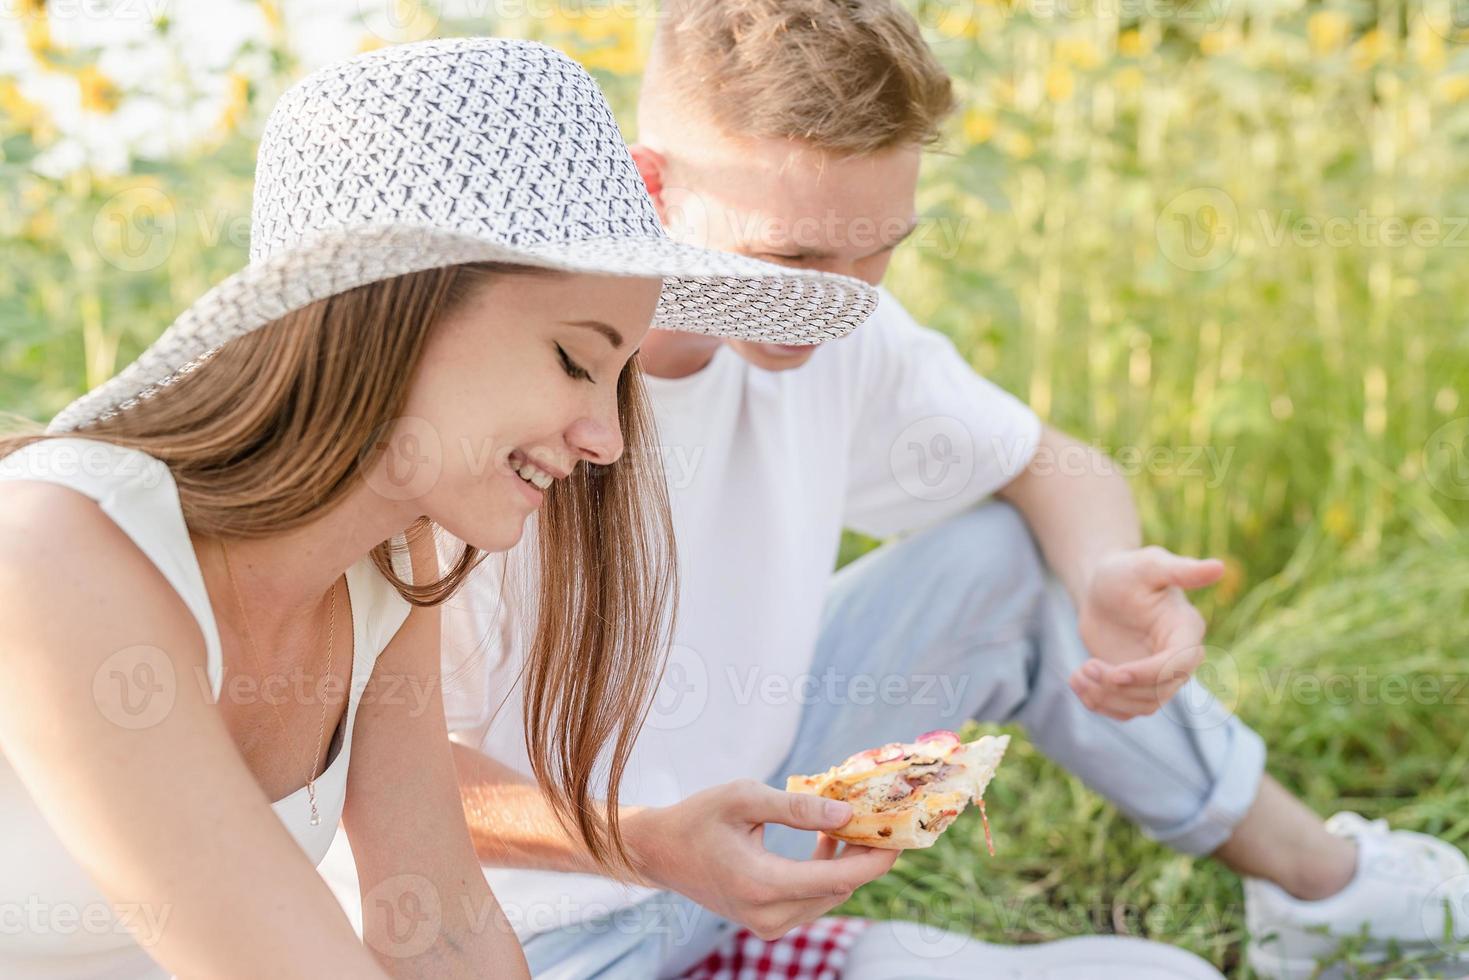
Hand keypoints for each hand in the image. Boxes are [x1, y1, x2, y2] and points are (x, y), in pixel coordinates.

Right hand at [625, 779, 898, 939]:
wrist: (660, 852)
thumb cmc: (699, 818)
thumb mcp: (745, 798)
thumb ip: (797, 807)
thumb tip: (847, 813)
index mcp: (763, 884)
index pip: (838, 879)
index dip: (875, 859)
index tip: (901, 835)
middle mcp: (768, 915)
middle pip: (839, 890)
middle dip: (865, 855)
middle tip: (882, 817)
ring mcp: (767, 925)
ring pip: (829, 897)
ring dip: (846, 863)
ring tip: (853, 822)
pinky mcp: (766, 923)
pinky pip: (812, 900)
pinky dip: (826, 872)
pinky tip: (827, 839)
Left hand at [1070, 545, 1223, 720]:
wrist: (1100, 588)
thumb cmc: (1125, 571)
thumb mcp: (1149, 565)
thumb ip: (1181, 570)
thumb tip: (1219, 567)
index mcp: (1186, 631)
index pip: (1179, 666)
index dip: (1149, 675)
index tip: (1116, 673)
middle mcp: (1178, 659)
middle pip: (1160, 692)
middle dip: (1120, 688)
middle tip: (1086, 667)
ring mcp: (1157, 675)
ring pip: (1142, 706)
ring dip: (1106, 698)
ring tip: (1078, 674)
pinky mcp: (1136, 685)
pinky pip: (1124, 709)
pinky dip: (1099, 704)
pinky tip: (1077, 681)